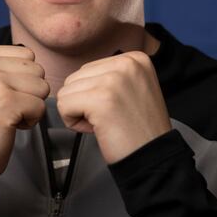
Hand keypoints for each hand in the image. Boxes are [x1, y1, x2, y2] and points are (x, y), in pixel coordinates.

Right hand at [0, 44, 49, 178]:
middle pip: (37, 69)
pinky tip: (8, 125)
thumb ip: (4, 63)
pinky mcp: (4, 102)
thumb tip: (34, 55)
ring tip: (5, 115)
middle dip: (29, 92)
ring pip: (42, 87)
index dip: (22, 79)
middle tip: (3, 108)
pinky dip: (31, 120)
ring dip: (31, 106)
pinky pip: (41, 106)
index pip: (27, 54)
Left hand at [56, 51, 171, 163]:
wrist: (152, 157)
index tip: (117, 109)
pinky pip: (63, 105)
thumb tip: (77, 78)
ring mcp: (114, 80)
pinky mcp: (101, 99)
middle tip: (110, 119)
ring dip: (79, 113)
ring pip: (66, 92)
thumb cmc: (139, 130)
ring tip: (104, 123)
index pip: (88, 70)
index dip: (94, 95)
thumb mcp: (133, 88)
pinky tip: (97, 129)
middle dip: (84, 102)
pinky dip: (73, 123)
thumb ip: (109, 76)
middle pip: (75, 78)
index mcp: (135, 59)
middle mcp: (126, 63)